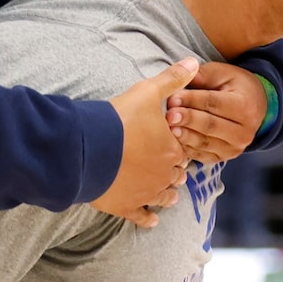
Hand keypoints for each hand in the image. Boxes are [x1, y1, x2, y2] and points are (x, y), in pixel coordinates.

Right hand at [91, 57, 199, 229]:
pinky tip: (152, 220)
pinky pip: (141, 216)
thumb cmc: (119, 119)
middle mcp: (163, 174)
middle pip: (176, 174)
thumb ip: (173, 79)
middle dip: (174, 170)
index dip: (179, 147)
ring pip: (164, 197)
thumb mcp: (148, 92)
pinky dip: (148, 218)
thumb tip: (195, 62)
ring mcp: (145, 193)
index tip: (173, 144)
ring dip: (167, 194)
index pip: (183, 151)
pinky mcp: (126, 206)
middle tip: (170, 167)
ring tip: (169, 195)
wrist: (88, 147)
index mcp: (171, 149)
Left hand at [169, 63, 268, 164]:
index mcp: (246, 107)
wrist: (254, 107)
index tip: (173, 97)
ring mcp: (234, 148)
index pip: (214, 103)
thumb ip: (204, 74)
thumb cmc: (236, 87)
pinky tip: (173, 140)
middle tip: (168, 115)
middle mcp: (244, 132)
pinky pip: (201, 155)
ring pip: (204, 143)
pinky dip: (186, 147)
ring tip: (168, 128)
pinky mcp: (223, 157)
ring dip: (184, 135)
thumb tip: (184, 76)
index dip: (192, 100)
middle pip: (210, 125)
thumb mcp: (224, 73)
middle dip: (187, 119)